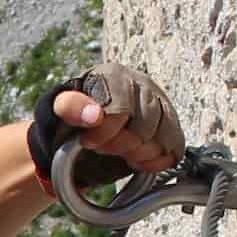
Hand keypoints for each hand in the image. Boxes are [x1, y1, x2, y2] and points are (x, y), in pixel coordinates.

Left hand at [28, 61, 186, 191]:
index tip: (89, 141)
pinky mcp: (172, 122)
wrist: (89, 123)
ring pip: (162, 140)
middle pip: (143, 129)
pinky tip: (138, 157)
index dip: (105, 134)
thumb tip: (94, 115)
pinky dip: (156, 160)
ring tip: (122, 150)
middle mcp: (143, 84)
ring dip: (139, 154)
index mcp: (115, 76)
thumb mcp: (62, 109)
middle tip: (106, 146)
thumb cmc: (76, 115)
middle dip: (121, 146)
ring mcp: (161, 103)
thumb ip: (71, 107)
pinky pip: (175, 148)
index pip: (120, 111)